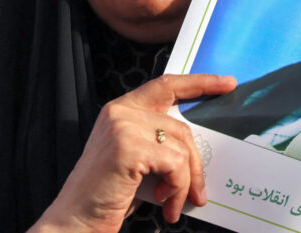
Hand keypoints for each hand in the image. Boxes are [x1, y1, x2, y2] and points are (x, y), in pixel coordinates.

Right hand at [30, 74, 235, 232]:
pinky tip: (166, 204)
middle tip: (199, 192)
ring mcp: (123, 126)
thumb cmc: (107, 196)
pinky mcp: (128, 147)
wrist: (74, 222)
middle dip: (195, 163)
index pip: (166, 85)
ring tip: (174, 204)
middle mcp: (120, 112)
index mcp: (121, 110)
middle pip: (180, 126)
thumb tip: (197, 148)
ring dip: (185, 182)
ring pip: (181, 147)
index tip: (227, 84)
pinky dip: (177, 188)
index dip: (200, 82)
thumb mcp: (137, 160)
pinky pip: (175, 164)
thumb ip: (159, 142)